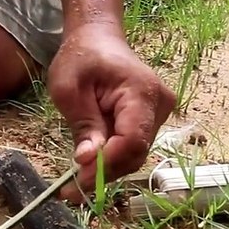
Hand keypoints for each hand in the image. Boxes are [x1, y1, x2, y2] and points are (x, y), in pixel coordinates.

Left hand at [47, 23, 176, 201]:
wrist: (96, 38)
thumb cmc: (80, 57)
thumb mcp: (68, 88)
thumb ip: (82, 124)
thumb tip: (88, 160)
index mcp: (141, 91)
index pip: (132, 139)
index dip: (107, 164)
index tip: (77, 180)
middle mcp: (159, 105)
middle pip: (135, 152)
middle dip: (104, 173)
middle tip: (70, 190)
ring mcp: (158, 114)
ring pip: (134, 154)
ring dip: (106, 170)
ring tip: (73, 183)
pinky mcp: (149, 120)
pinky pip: (131, 147)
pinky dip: (110, 159)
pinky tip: (87, 166)